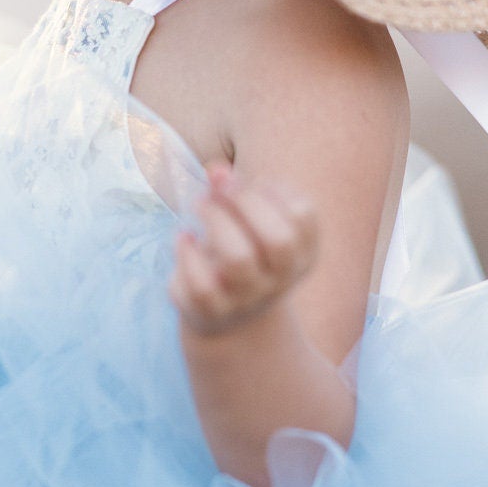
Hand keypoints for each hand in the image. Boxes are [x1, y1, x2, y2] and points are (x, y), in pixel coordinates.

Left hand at [168, 160, 318, 337]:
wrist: (228, 317)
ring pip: (239, 260)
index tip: (252, 181)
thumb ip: (234, 190)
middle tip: (217, 186)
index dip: (274, 190)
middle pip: (278, 240)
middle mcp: (280, 279)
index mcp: (301, 253)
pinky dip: (187, 254)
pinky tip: (184, 237)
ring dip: (216, 221)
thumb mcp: (246, 222)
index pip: (303, 216)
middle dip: (245, 202)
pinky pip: (201, 286)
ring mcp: (247, 299)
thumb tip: (216, 169)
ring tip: (199, 204)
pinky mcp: (212, 311)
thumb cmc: (242, 251)